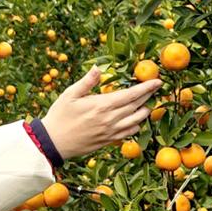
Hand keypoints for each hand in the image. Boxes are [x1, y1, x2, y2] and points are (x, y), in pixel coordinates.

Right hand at [39, 67, 159, 160]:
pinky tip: (137, 119)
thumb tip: (98, 68)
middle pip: (137, 106)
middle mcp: (110, 119)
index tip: (158, 81)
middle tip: (158, 88)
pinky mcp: (109, 140)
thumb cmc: (60, 116)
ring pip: (137, 120)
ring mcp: (111, 131)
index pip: (131, 95)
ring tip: (149, 102)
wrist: (54, 142)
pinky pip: (129, 132)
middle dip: (149, 96)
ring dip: (146, 111)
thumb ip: (87, 82)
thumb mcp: (70, 95)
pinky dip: (137, 125)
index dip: (146, 88)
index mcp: (102, 105)